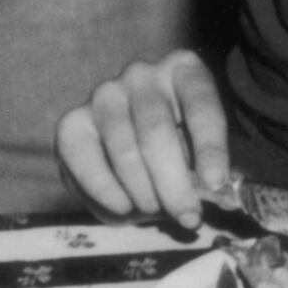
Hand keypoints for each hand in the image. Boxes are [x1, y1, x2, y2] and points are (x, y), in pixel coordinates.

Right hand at [56, 51, 233, 228]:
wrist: (126, 152)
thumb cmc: (173, 152)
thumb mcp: (197, 155)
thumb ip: (205, 171)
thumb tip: (215, 192)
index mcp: (183, 72)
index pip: (201, 105)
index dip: (210, 147)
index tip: (216, 183)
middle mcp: (141, 75)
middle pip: (156, 132)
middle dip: (174, 183)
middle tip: (186, 215)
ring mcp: (103, 96)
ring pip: (124, 150)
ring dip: (143, 192)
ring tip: (155, 210)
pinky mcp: (72, 123)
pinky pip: (86, 160)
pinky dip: (106, 191)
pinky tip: (123, 207)